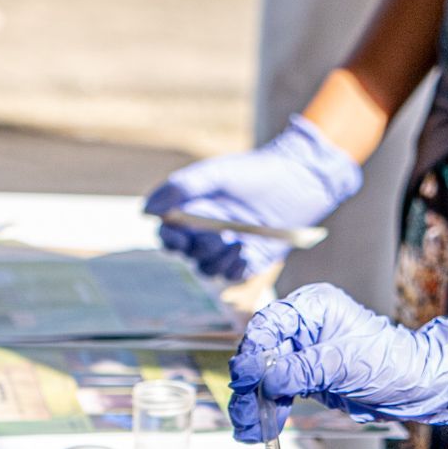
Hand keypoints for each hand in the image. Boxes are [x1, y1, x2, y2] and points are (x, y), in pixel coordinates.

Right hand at [144, 114, 360, 280]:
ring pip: (207, 267)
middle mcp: (207, 231)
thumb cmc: (256, 172)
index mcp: (194, 210)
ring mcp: (227, 247)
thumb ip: (182, 188)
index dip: (168, 240)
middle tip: (218, 234)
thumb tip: (147, 210)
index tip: (177, 238)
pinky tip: (247, 251)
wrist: (300, 181)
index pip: (168, 233)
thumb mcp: (217, 173)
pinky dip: (235, 267)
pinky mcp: (248, 260)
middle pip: (187, 253)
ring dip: (218, 258)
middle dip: (198, 247)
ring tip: (238, 241)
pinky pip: (231, 275)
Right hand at [227, 283, 447, 440]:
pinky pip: (278, 391)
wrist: (418, 387)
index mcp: (314, 307)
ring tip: (250, 431)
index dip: (253, 351)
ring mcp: (304, 351)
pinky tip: (261, 430)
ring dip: (255, 403)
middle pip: (262, 351)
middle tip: (243, 413)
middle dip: (250, 385)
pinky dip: (269, 410)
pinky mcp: (308, 376)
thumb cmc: (391, 363)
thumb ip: (301, 369)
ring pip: (265, 375)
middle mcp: (305, 325)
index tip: (244, 378)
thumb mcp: (344, 364)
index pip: (269, 323)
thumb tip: (265, 377)